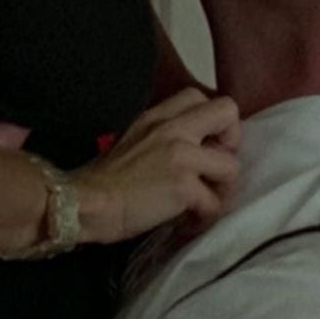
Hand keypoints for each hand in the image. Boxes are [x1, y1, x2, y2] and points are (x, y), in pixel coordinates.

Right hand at [72, 88, 240, 243]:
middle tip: (215, 167)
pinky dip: (204, 217)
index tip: (204, 146)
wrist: (87, 203)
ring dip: (220, 189)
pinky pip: (214, 204)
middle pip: (227, 111)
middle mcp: (172, 128)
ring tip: (200, 202)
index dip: (211, 122)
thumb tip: (193, 153)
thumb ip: (162, 138)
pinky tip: (187, 221)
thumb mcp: (133, 141)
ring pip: (231, 166)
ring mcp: (181, 155)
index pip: (198, 97)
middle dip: (232, 141)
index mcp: (156, 117)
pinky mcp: (184, 186)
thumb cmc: (104, 181)